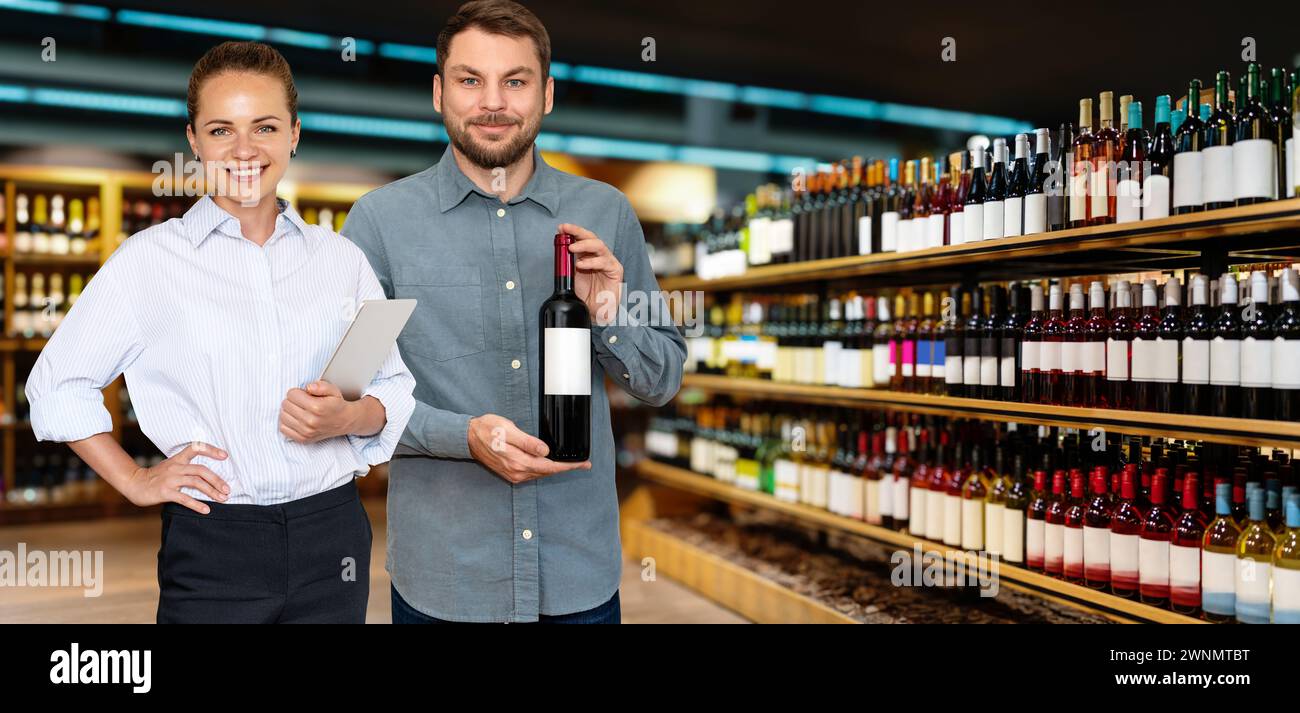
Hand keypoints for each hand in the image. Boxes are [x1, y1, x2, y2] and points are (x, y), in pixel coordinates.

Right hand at [123, 442, 230, 513]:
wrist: (134, 483)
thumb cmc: (156, 477)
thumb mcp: (171, 466)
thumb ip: (187, 468)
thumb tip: (208, 476)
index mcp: (178, 459)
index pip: (195, 448)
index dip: (211, 450)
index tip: (225, 455)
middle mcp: (175, 467)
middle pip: (201, 470)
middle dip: (217, 480)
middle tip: (227, 490)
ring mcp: (170, 479)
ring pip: (196, 482)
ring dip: (211, 491)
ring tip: (222, 499)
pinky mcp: (165, 492)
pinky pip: (184, 498)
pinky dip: (197, 505)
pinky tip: (206, 510)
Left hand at [279, 380, 357, 443]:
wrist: (345, 421)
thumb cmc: (336, 404)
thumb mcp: (333, 390)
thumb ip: (321, 386)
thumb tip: (308, 387)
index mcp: (317, 407)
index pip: (291, 394)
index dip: (297, 392)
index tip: (304, 394)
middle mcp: (310, 421)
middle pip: (285, 404)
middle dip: (292, 400)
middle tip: (302, 402)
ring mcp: (306, 432)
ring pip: (282, 416)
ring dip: (289, 411)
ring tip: (299, 410)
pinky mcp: (302, 439)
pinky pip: (283, 428)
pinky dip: (287, 422)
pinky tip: (296, 419)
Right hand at [467, 414, 590, 483]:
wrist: (468, 437)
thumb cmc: (487, 430)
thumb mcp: (509, 431)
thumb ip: (528, 442)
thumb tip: (546, 451)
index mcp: (518, 462)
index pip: (550, 467)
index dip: (568, 466)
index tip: (583, 464)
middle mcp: (517, 472)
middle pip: (548, 472)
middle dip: (566, 468)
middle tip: (583, 463)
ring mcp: (513, 474)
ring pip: (541, 473)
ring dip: (556, 469)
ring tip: (571, 464)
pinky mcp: (510, 472)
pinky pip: (533, 473)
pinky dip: (544, 469)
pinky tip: (550, 463)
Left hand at [560, 223, 622, 325]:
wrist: (594, 311)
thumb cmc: (585, 294)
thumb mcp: (572, 275)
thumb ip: (568, 262)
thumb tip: (559, 248)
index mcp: (589, 255)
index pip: (582, 238)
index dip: (573, 231)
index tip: (561, 228)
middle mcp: (599, 256)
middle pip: (592, 238)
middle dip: (578, 232)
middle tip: (566, 230)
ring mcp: (608, 262)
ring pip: (599, 246)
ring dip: (584, 245)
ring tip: (572, 248)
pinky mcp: (616, 271)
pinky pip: (605, 262)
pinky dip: (592, 262)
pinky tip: (581, 265)